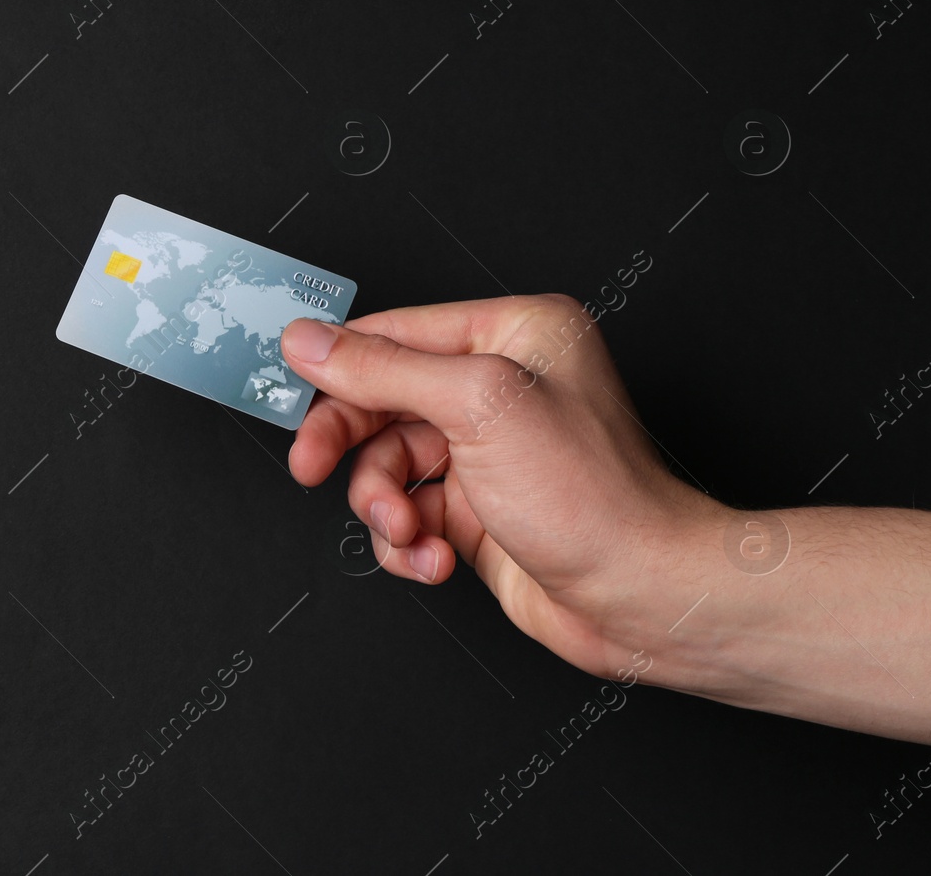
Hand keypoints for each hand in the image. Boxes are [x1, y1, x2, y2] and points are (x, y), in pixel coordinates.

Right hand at [282, 295, 722, 677]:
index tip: (289, 392)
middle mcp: (499, 386)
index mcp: (513, 334)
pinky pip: (407, 513)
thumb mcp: (475, 406)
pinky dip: (407, 541)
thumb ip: (382, 369)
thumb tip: (309, 341)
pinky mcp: (477, 511)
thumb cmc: (594, 496)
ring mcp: (487, 452)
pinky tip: (432, 559)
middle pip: (380, 400)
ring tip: (408, 532)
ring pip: (386, 465)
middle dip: (349, 444)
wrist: (642, 598)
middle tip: (312, 469)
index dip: (338, 365)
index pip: (396, 333)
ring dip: (384, 506)